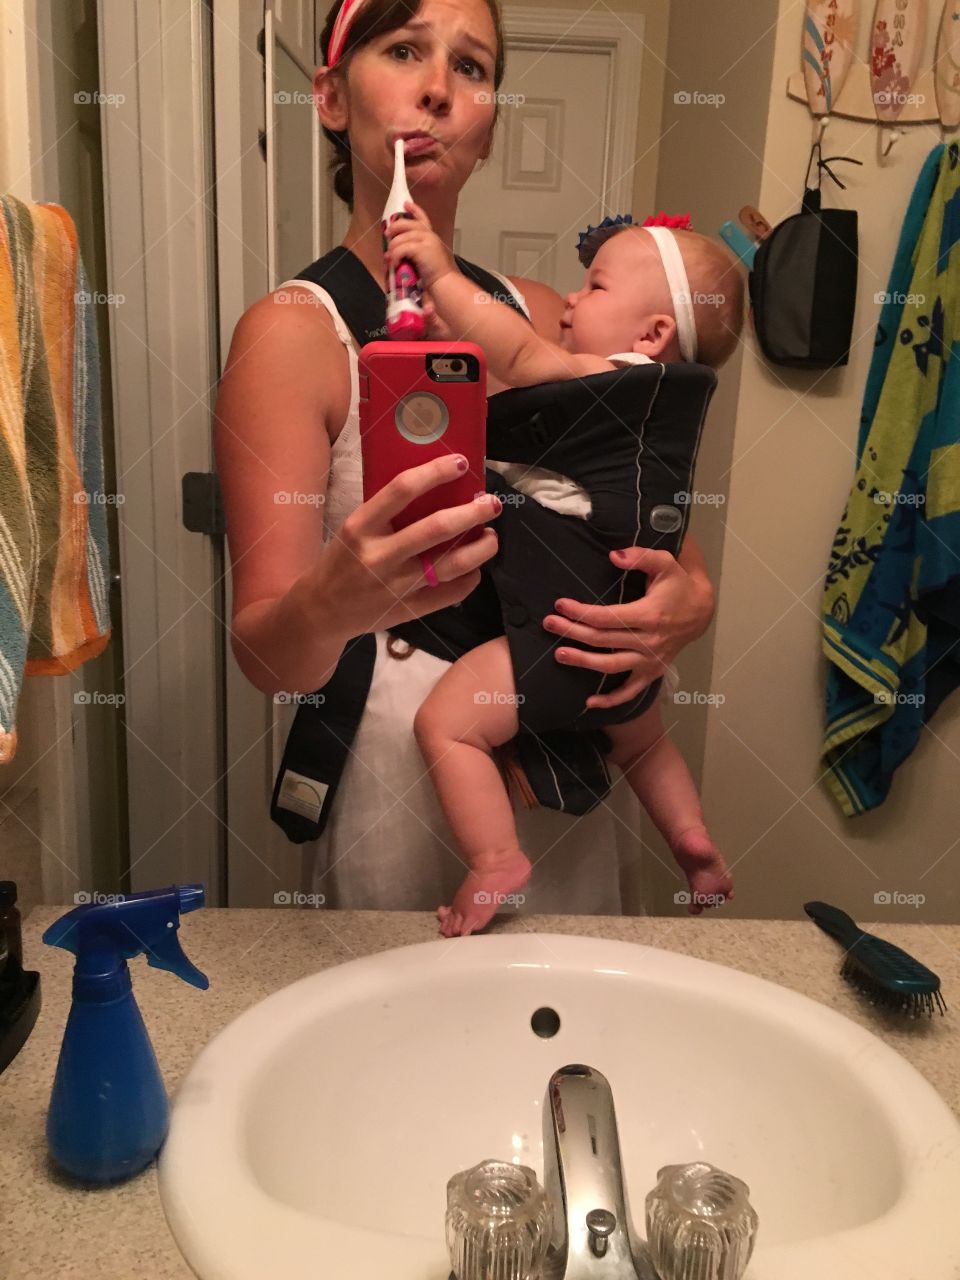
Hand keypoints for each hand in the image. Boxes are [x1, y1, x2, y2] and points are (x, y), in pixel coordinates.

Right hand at [308, 454, 501, 637]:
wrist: (323, 611)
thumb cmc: (342, 561)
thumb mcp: (354, 528)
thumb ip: (387, 512)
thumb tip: (438, 488)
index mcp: (361, 527)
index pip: (402, 490)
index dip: (436, 473)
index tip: (461, 463)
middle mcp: (379, 555)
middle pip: (437, 528)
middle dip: (472, 512)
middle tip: (491, 503)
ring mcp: (396, 586)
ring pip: (452, 564)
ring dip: (480, 548)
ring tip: (491, 536)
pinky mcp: (410, 609)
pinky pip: (450, 593)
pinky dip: (470, 578)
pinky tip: (475, 567)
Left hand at [383, 199, 457, 290]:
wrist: (444, 283)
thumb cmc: (436, 276)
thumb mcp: (426, 258)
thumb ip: (415, 250)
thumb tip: (397, 250)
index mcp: (431, 237)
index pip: (422, 218)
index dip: (414, 209)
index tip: (405, 204)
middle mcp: (429, 235)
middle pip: (407, 223)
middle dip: (395, 227)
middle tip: (387, 235)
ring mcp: (426, 241)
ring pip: (401, 237)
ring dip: (393, 247)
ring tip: (389, 257)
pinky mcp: (421, 249)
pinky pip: (402, 248)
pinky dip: (395, 256)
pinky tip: (394, 263)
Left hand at [542, 547, 710, 709]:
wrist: (701, 611)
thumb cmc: (677, 584)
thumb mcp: (665, 563)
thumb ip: (640, 557)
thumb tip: (613, 555)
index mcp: (649, 614)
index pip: (607, 617)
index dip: (580, 612)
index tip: (560, 604)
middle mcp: (649, 641)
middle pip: (603, 640)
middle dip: (573, 632)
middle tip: (549, 623)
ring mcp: (650, 660)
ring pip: (612, 665)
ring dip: (583, 662)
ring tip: (559, 655)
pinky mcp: (652, 672)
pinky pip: (631, 691)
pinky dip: (612, 700)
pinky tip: (590, 703)